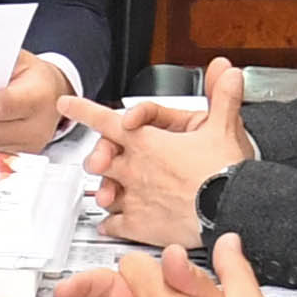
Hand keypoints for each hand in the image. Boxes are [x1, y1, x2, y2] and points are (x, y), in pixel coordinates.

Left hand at [68, 57, 251, 246]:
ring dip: (104, 191)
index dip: (82, 109)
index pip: (106, 120)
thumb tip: (228, 72)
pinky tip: (112, 224)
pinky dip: (110, 223)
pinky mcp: (139, 224)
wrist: (230, 209)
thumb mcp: (225, 127)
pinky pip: (114, 224)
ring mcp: (134, 197)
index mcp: (147, 142)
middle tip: (99, 160)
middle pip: (100, 159)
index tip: (66, 103)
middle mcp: (134, 168)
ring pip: (104, 192)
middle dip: (98, 158)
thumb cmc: (224, 173)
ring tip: (108, 193)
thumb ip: (223, 97)